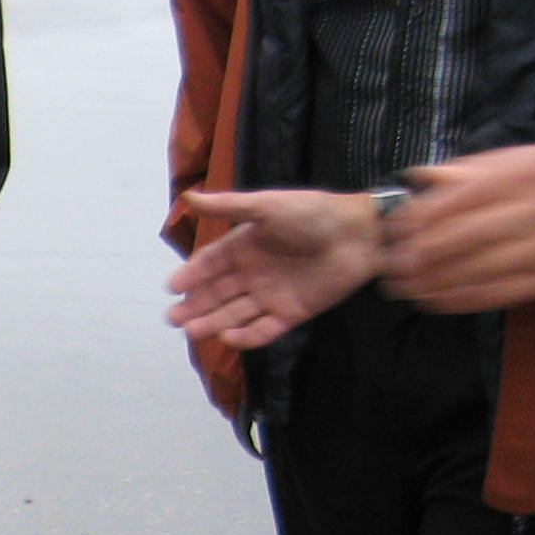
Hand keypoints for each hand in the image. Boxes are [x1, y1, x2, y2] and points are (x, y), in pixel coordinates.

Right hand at [165, 189, 379, 346]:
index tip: (172, 287)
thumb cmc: (314, 213)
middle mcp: (255, 272)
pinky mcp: (292, 313)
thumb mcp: (268, 205)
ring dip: (212, 323)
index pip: (210, 264)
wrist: (362, 233)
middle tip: (173, 319)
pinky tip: (228, 337)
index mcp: (246, 246)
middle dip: (195, 306)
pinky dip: (246, 336)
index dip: (191, 275)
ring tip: (192, 331)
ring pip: (235, 314)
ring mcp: (272, 295)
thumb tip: (188, 197)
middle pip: (217, 294)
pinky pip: (264, 330)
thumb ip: (228, 206)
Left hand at [384, 144, 534, 311]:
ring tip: (403, 289)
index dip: (416, 220)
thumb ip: (473, 167)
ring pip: (473, 271)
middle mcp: (527, 212)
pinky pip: (496, 294)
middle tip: (389, 267)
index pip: (453, 200)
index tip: (391, 231)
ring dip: (431, 283)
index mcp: (519, 177)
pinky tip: (435, 302)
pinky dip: (460, 301)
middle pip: (458, 239)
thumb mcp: (529, 156)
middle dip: (415, 256)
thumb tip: (419, 175)